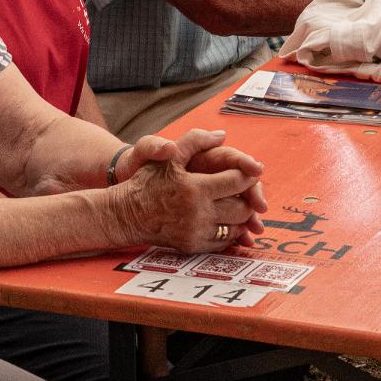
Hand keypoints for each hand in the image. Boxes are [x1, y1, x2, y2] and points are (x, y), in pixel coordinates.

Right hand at [115, 129, 265, 250]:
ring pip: (236, 227)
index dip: (250, 175)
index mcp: (196, 189)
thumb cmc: (148, 181)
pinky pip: (223, 242)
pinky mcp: (193, 246)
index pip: (237, 182)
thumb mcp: (169, 156)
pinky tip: (227, 219)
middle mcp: (198, 214)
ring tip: (240, 202)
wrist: (127, 214)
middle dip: (250, 197)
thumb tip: (222, 135)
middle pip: (242, 208)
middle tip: (249, 188)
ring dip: (243, 215)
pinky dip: (231, 231)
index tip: (253, 170)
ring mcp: (196, 232)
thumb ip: (195, 141)